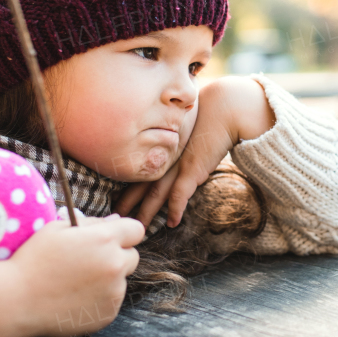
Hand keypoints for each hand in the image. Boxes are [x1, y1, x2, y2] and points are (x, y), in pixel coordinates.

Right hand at [14, 214, 144, 336]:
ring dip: (107, 280)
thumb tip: (114, 221)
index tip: (111, 239)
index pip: (136, 230)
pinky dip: (99, 300)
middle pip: (132, 257)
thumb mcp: (57, 228)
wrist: (17, 300)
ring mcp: (114, 292)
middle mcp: (115, 265)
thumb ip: (91, 223)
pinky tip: (75, 298)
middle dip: (117, 256)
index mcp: (105, 239)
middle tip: (89, 262)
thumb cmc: (33, 260)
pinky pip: (112, 302)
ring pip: (121, 281)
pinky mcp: (108, 314)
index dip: (124, 233)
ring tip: (75, 283)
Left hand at [115, 77, 274, 228]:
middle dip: (127, 202)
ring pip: (155, 194)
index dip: (125, 184)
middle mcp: (164, 158)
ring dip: (146, 212)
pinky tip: (172, 223)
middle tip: (116, 216)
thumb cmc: (205, 116)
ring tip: (138, 227)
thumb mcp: (183, 128)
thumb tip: (170, 149)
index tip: (115, 196)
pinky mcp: (192, 170)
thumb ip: (175, 141)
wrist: (222, 110)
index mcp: (160, 148)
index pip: (137, 169)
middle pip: (140, 184)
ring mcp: (177, 165)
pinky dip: (175, 210)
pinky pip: (180, 195)